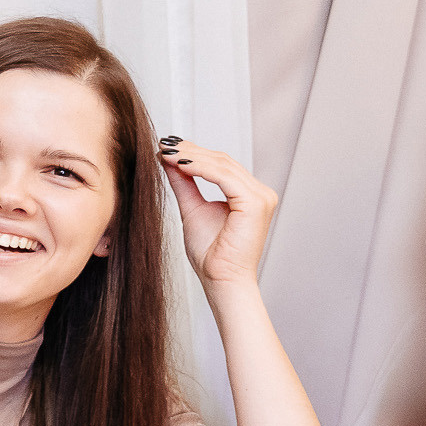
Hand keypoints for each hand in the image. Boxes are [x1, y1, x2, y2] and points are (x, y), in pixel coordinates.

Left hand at [159, 138, 277, 288]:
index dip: (194, 153)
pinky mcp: (255, 202)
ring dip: (192, 156)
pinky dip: (201, 168)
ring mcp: (261, 196)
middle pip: (222, 161)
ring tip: (167, 152)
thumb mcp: (192, 209)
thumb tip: (169, 161)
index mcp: (249, 195)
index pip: (221, 165)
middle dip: (191, 151)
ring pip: (223, 165)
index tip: (167, 147)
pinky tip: (180, 164)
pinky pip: (225, 177)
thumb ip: (184, 183)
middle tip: (164, 144)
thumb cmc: (211, 255)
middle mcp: (260, 193)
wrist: (221, 280)